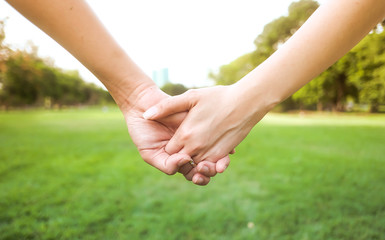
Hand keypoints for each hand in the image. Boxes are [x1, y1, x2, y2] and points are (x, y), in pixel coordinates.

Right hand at [122, 86, 229, 184]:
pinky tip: (227, 149)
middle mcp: (190, 149)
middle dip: (210, 171)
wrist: (142, 107)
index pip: (194, 173)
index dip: (200, 178)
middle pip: (206, 165)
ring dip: (218, 161)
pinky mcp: (201, 123)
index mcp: (179, 159)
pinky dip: (224, 144)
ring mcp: (197, 136)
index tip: (198, 176)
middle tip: (208, 168)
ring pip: (214, 153)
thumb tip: (186, 162)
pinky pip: (216, 135)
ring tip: (218, 163)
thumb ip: (166, 165)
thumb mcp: (150, 153)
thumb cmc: (143, 132)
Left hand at [143, 84, 270, 162]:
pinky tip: (210, 156)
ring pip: (196, 166)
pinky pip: (211, 166)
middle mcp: (196, 147)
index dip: (171, 148)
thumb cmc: (217, 97)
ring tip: (196, 156)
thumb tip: (145, 115)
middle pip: (181, 161)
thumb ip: (166, 107)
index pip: (170, 151)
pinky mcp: (222, 155)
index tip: (174, 140)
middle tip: (183, 150)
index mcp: (185, 134)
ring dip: (195, 164)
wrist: (245, 102)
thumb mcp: (190, 97)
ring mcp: (210, 152)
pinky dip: (209, 164)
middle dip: (181, 158)